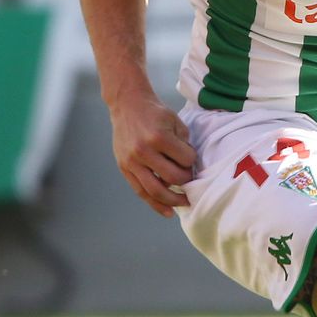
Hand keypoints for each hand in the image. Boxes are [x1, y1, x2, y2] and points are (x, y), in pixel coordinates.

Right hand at [109, 94, 195, 216]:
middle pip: (173, 177)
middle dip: (186, 181)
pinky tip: (167, 212)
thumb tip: (190, 167)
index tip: (191, 159)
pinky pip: (140, 191)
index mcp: (159, 137)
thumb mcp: (175, 121)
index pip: (185, 160)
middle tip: (190, 180)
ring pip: (155, 191)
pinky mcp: (124, 167)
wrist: (127, 104)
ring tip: (184, 203)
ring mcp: (132, 161)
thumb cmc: (154, 112)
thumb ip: (184, 143)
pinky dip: (155, 204)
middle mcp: (143, 151)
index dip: (192, 161)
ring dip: (173, 201)